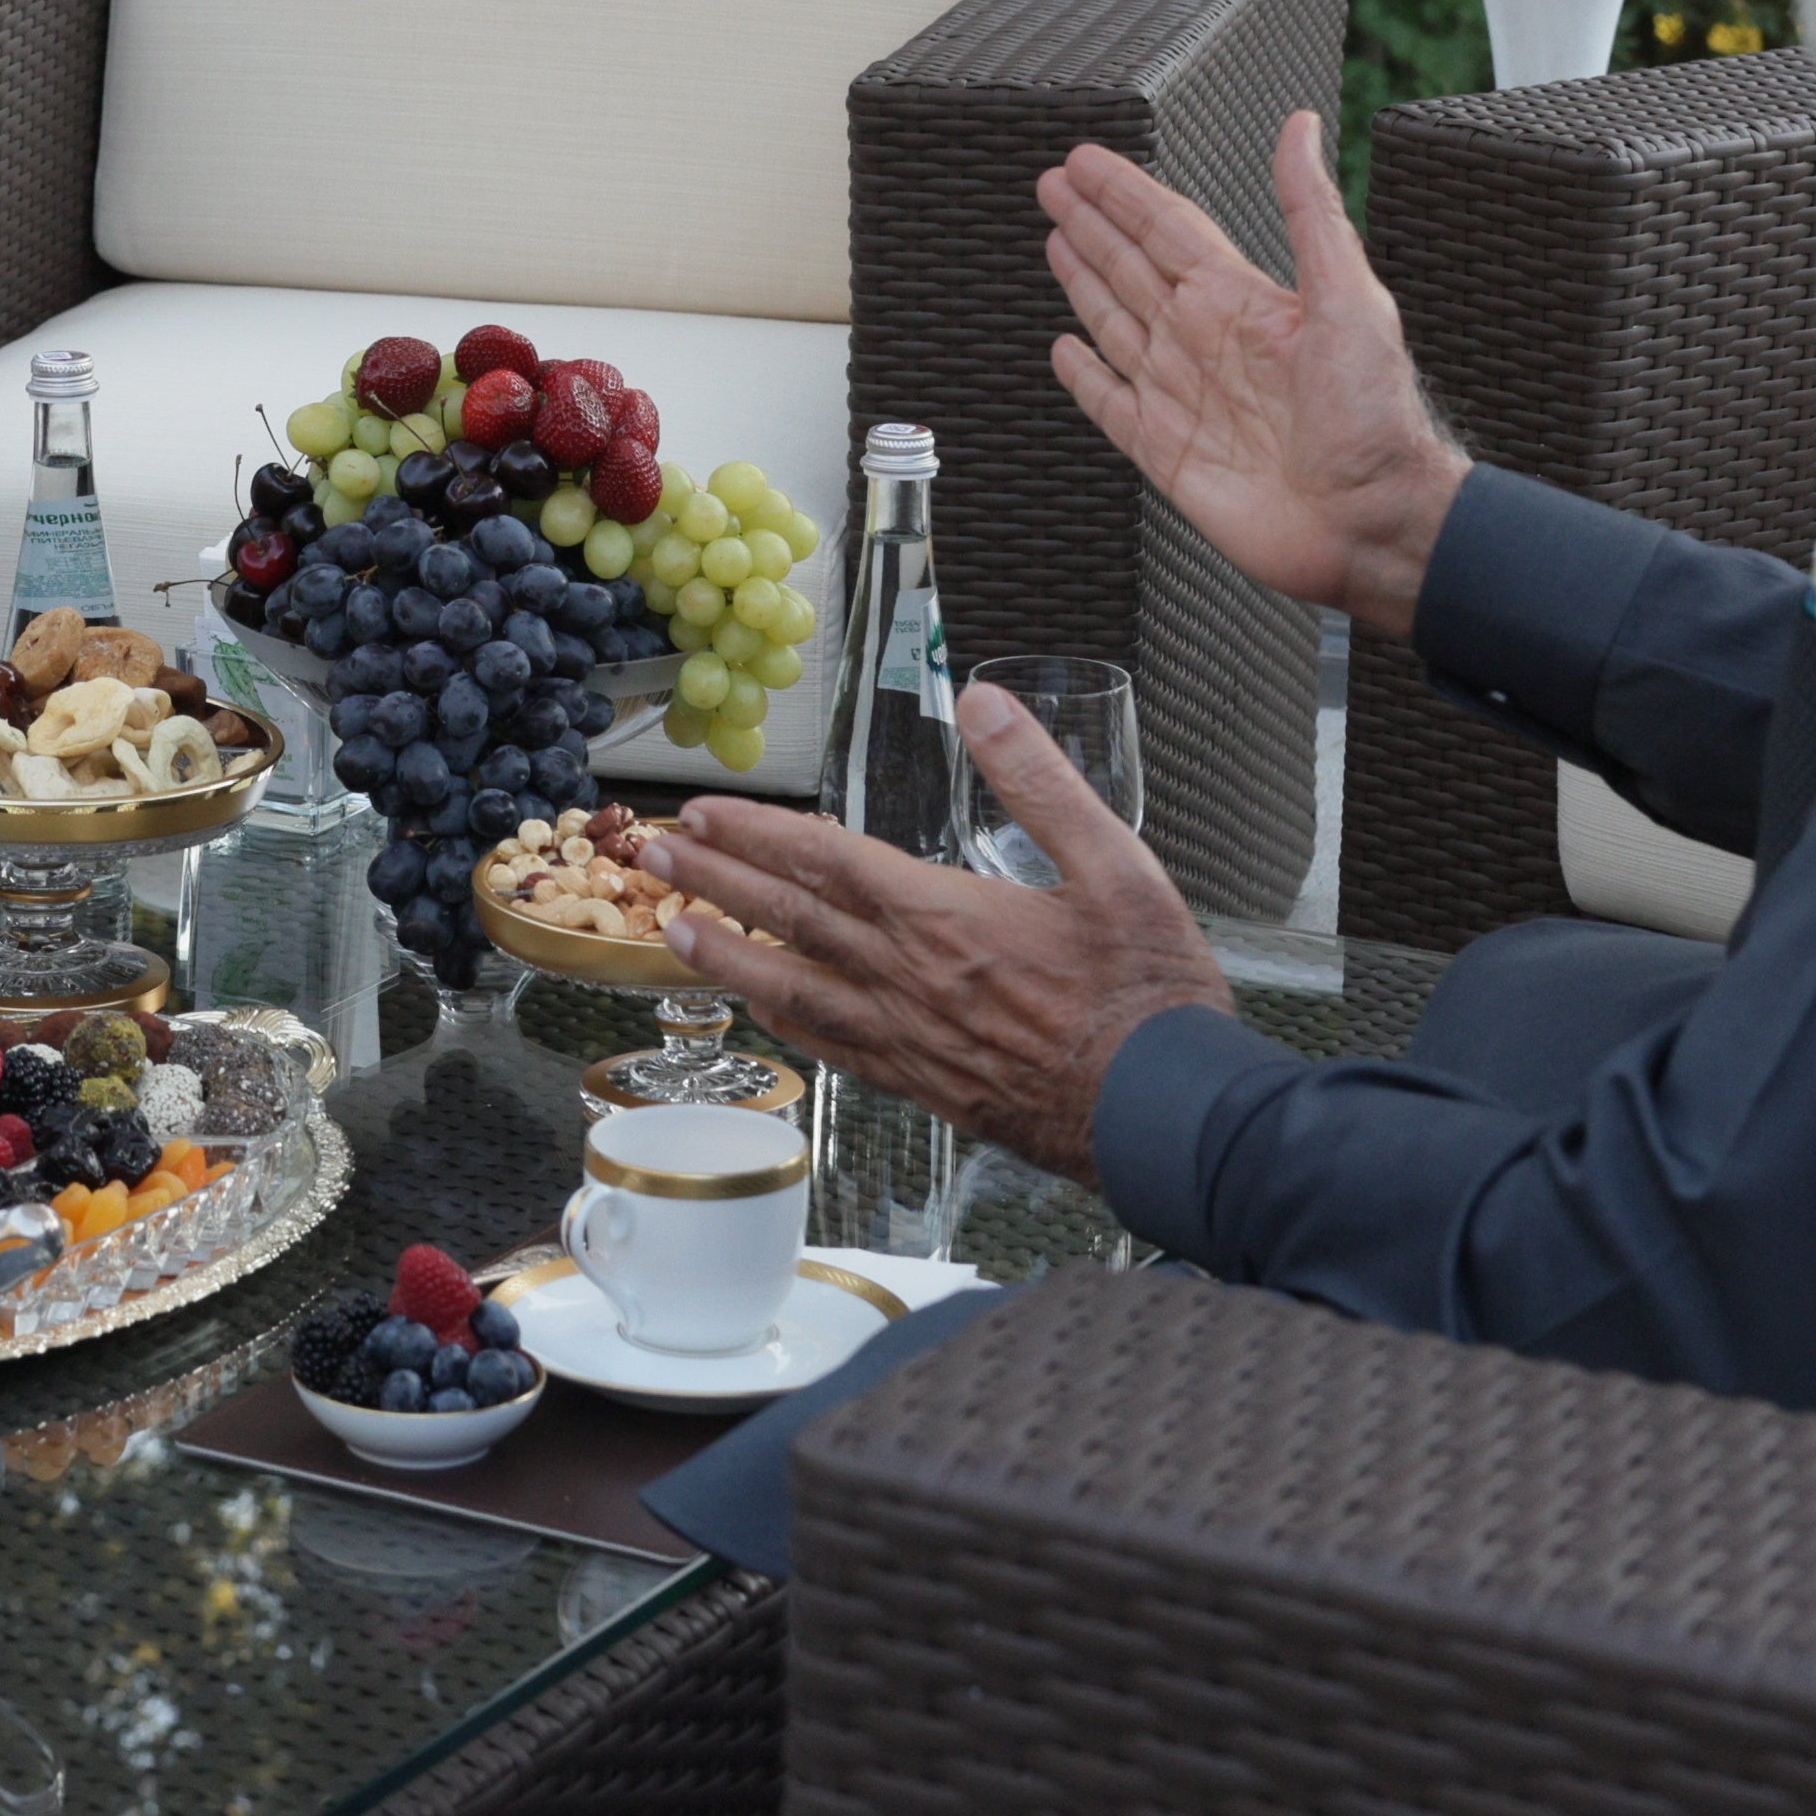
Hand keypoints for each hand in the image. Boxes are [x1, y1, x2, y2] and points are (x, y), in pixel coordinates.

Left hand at [627, 687, 1232, 1178]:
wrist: (1163, 1113)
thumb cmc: (1148, 994)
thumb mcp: (1116, 864)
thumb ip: (1042, 780)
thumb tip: (984, 702)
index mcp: (942, 917)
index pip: (824, 862)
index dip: (757, 833)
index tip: (704, 814)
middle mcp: (906, 978)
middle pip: (788, 918)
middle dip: (715, 880)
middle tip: (653, 855)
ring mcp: (907, 1037)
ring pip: (792, 988)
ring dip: (726, 955)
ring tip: (672, 929)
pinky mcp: (923, 1084)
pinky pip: (833, 1047)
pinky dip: (787, 1021)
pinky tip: (765, 1010)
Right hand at [1041, 113, 1469, 640]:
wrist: (1370, 520)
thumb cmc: (1376, 418)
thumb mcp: (1350, 297)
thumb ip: (1312, 210)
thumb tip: (1303, 129)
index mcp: (1244, 301)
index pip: (1168, 228)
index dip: (1125, 192)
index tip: (1086, 160)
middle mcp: (1208, 342)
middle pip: (1133, 266)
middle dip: (1092, 223)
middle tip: (1053, 184)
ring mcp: (1183, 395)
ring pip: (1116, 322)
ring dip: (1083, 280)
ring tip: (1054, 241)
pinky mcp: (1166, 451)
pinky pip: (1111, 405)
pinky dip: (1084, 377)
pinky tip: (1066, 349)